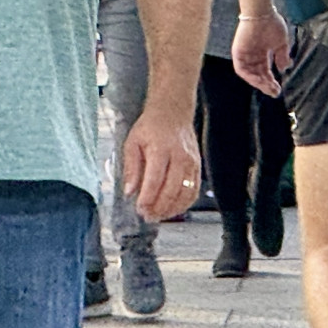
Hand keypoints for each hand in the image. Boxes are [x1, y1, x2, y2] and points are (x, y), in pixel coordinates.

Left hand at [122, 101, 202, 221]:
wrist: (173, 111)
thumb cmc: (151, 126)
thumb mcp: (132, 142)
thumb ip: (131, 167)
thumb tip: (129, 191)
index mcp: (160, 149)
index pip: (155, 180)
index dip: (147, 199)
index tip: (139, 209)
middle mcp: (179, 156)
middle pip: (171, 190)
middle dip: (158, 207)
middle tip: (147, 216)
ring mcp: (192, 162)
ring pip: (185, 193)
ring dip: (172, 209)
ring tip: (158, 215)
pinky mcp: (198, 166)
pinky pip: (194, 190)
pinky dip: (185, 204)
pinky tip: (173, 209)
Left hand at [232, 9, 291, 97]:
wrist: (261, 12)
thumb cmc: (272, 23)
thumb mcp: (281, 42)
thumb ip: (282, 56)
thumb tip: (284, 68)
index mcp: (262, 53)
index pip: (265, 71)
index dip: (271, 81)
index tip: (278, 89)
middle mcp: (252, 56)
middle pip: (258, 75)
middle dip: (266, 84)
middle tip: (274, 92)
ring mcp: (244, 55)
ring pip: (250, 74)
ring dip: (258, 82)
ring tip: (268, 87)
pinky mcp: (238, 53)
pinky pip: (242, 69)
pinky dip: (249, 76)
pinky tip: (259, 80)